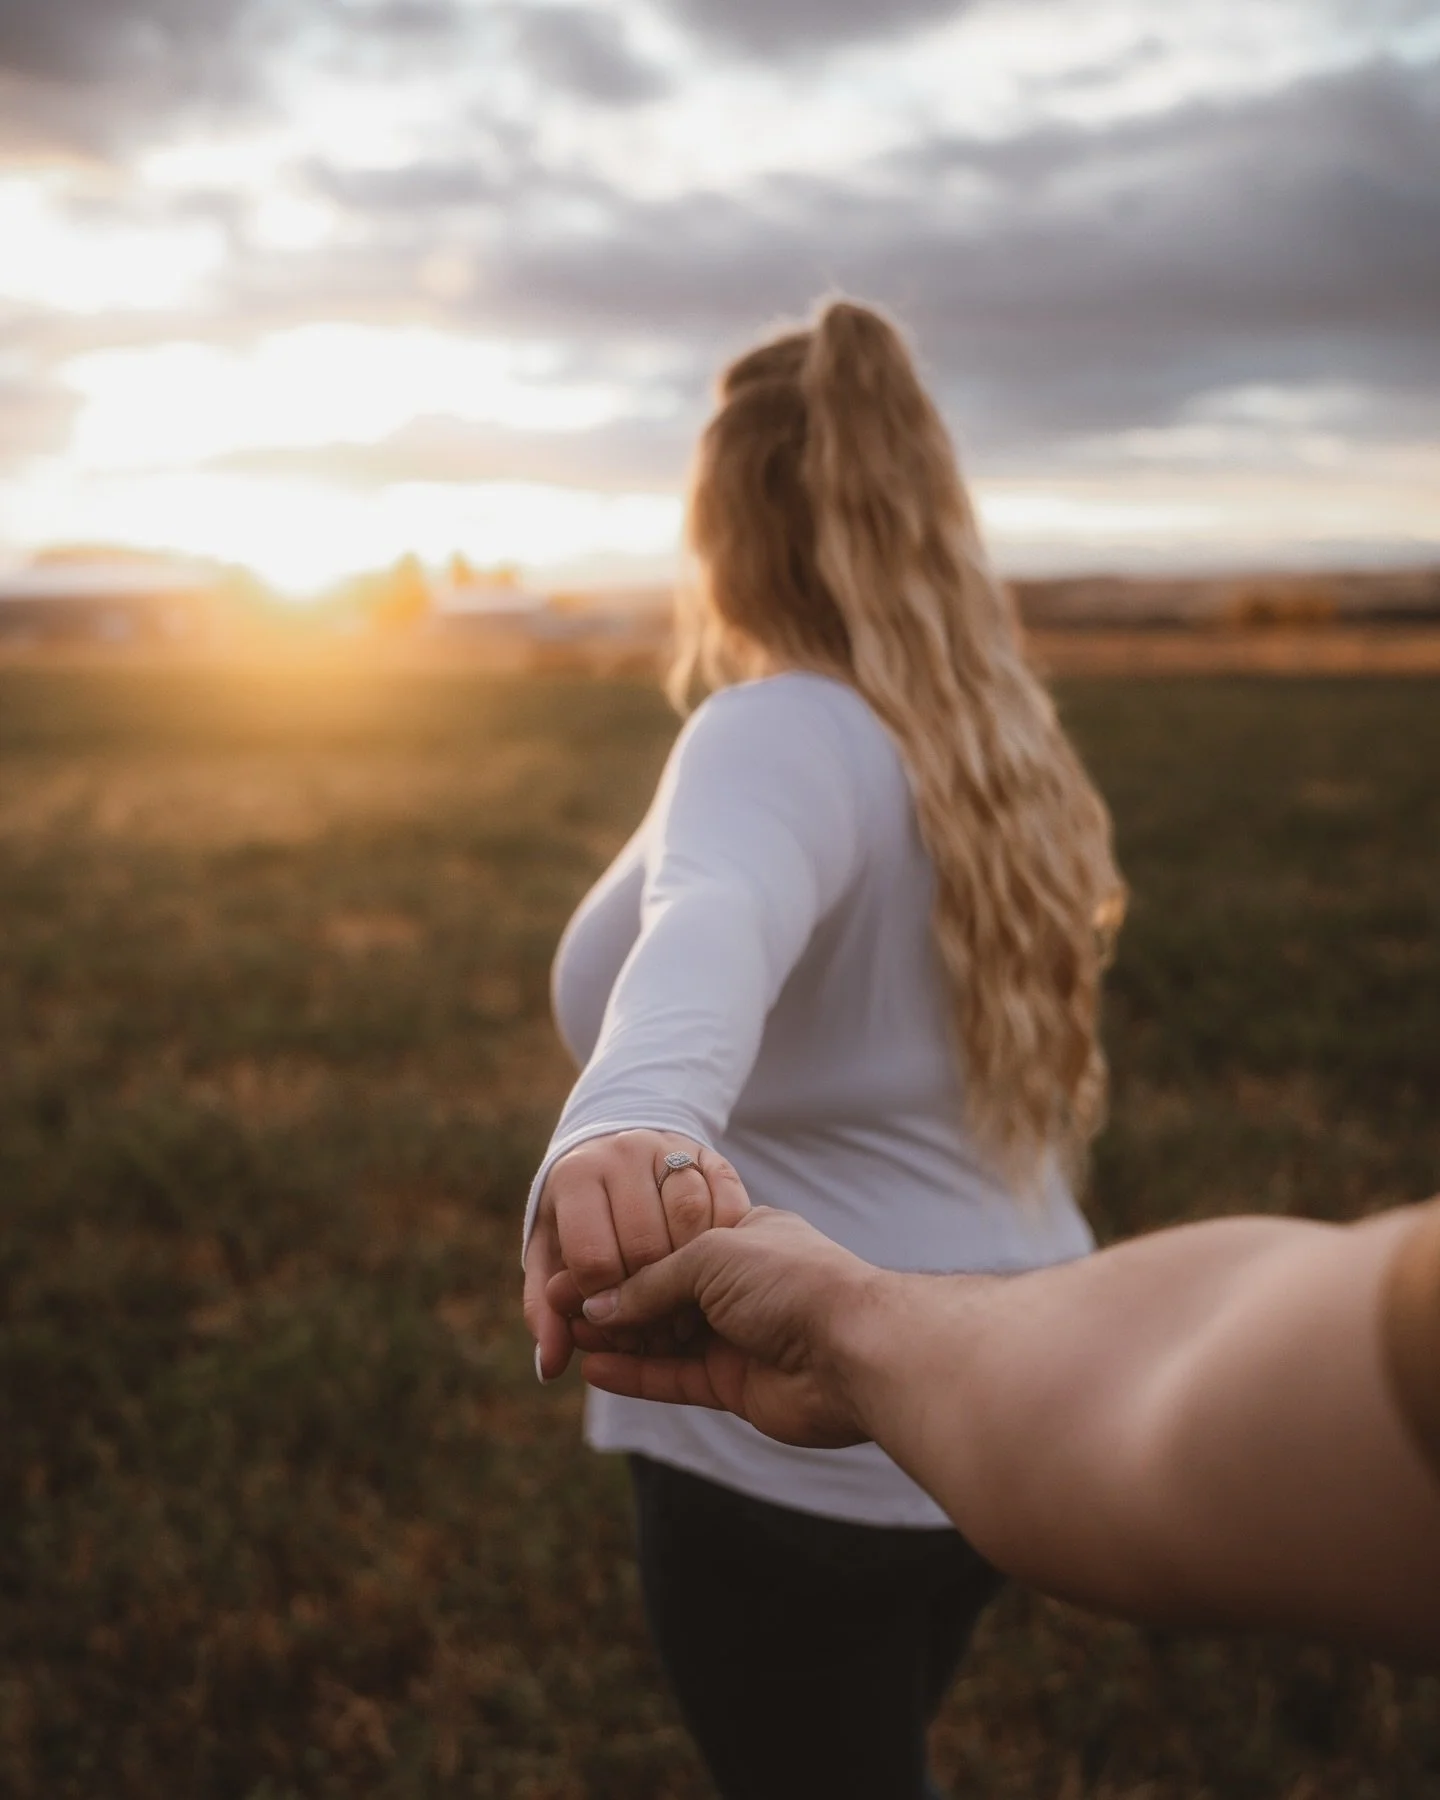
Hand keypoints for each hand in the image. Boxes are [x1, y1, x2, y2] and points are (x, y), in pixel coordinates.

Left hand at [523, 1129, 750, 1379]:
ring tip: (686, 1314)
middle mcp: (622, 1153)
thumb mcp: (551, 1257)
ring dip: (695, 1275)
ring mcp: (671, 1149)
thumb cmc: (581, 1222)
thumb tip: (548, 1367)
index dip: (605, 1308)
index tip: (615, 1331)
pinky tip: (713, 1277)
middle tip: (656, 1334)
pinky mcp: (712, 1155)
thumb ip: (549, 1311)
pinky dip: (723, 1243)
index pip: (593, 1258)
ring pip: (689, 1217)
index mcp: (576, 1176)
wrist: (616, 1153)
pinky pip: (726, 1201)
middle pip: (643, 1243)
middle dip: (652, 1300)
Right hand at [571, 1207, 882, 1448]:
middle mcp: (741, 1286)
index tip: (574, 1266)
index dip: (623, 1256)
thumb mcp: (710, 1256)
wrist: (853, 1348)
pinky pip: (674, 1378)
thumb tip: (601, 1306)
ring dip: (617, 1337)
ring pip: (664, 1338)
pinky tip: (594, 1368)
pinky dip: (635, 1374)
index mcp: (744, 1236)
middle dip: (612, 1299)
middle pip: (663, 1293)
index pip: (670, 1243)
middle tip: (559, 1306)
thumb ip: (652, 1281)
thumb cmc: (792, 1281)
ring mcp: (739, 1336)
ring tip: (566, 1337)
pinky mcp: (736, 1385)